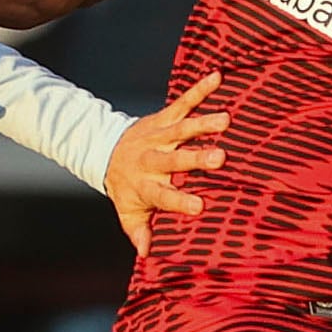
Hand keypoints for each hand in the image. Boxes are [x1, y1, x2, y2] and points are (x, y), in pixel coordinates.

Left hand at [102, 73, 226, 251]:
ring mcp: (158, 136)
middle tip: (219, 158)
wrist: (106, 150)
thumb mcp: (128, 211)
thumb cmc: (126, 186)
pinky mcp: (162, 117)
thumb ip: (139, 231)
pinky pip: (181, 102)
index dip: (179, 201)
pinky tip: (216, 77)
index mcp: (146, 186)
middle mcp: (152, 160)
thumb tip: (147, 254)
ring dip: (201, 124)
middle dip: (195, 159)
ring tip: (225, 120)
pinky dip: (198, 90)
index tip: (200, 207)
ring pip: (180, 130)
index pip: (163, 196)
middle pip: (173, 160)